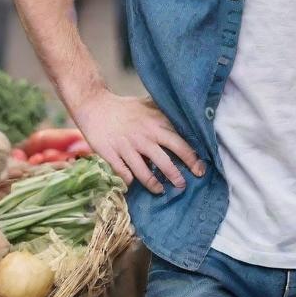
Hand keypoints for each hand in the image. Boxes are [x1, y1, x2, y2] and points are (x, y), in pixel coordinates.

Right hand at [71, 90, 204, 193]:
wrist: (95, 105)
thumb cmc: (125, 107)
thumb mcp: (149, 105)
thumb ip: (166, 114)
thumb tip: (187, 121)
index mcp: (156, 124)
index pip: (180, 144)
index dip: (192, 159)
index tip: (200, 169)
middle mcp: (144, 137)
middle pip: (165, 161)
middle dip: (176, 176)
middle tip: (182, 186)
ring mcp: (127, 147)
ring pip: (144, 172)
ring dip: (154, 185)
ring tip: (161, 191)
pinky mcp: (110, 154)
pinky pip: (123, 173)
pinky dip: (130, 181)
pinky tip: (134, 185)